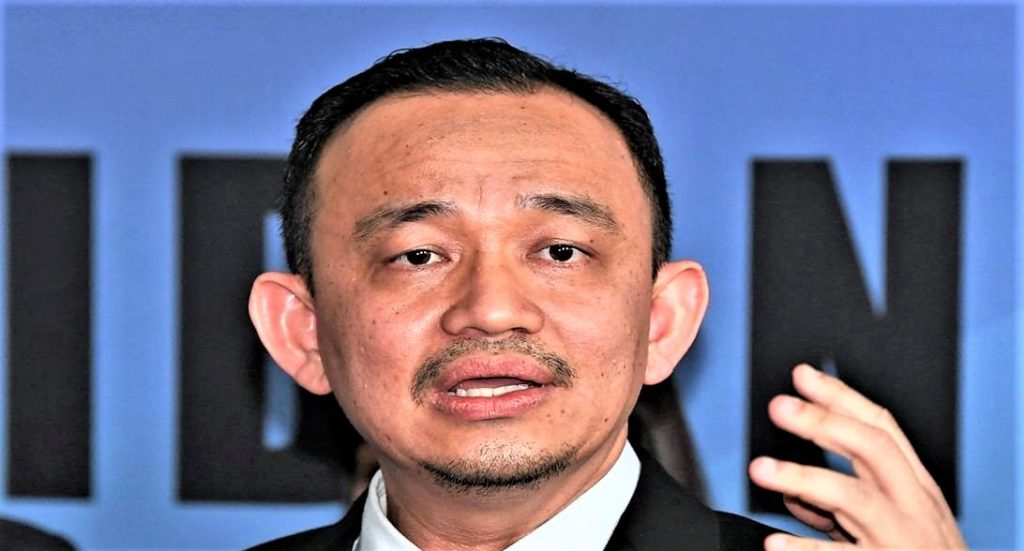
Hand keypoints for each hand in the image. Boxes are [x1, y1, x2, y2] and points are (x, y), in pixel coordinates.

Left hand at [748, 364, 965, 549]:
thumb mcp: (894, 518)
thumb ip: (848, 495)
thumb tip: (791, 487)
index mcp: (913, 487)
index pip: (880, 428)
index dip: (841, 397)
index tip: (802, 374)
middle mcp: (910, 508)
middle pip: (872, 450)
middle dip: (825, 422)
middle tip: (779, 406)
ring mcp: (900, 542)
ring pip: (855, 499)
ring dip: (805, 478)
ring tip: (760, 469)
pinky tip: (775, 544)